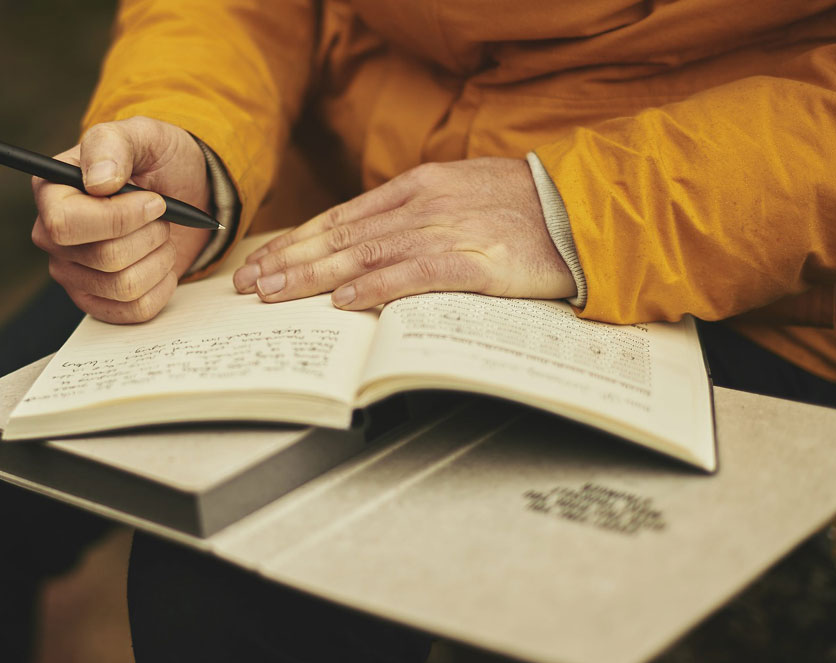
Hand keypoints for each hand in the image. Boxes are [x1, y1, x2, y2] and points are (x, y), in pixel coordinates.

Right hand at [32, 116, 211, 322]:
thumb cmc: (156, 161)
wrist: (183, 192)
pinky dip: (162, 285)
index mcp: (51, 192)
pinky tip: (160, 262)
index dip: (117, 219)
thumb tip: (98, 182)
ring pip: (125, 286)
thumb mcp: (142, 135)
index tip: (153, 201)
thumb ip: (114, 145)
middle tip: (160, 215)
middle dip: (149, 235)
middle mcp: (53, 237)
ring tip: (160, 236)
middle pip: (104, 258)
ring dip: (160, 258)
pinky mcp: (98, 301)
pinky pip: (136, 310)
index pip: (65, 225)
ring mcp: (73, 273)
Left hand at [232, 157, 573, 308]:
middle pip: (341, 236)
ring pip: (364, 255)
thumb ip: (416, 216)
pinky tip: (343, 301)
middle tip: (249, 284)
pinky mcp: (474, 261)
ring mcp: (447, 231)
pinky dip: (374, 288)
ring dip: (313, 276)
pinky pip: (412, 275)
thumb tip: (370, 244)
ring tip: (276, 293)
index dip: (298, 241)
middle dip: (289, 261)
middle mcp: (423, 205)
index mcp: (419, 187)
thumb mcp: (462, 196)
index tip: (264, 261)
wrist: (586, 209)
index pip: (341, 217)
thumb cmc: (528, 209)